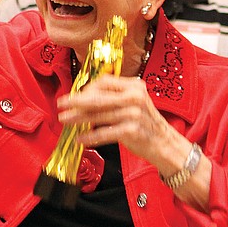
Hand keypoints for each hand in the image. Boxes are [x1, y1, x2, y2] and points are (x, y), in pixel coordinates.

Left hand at [56, 73, 177, 166]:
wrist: (166, 144)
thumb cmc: (146, 124)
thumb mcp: (134, 103)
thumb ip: (113, 97)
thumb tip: (82, 98)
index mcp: (134, 86)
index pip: (104, 82)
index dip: (86, 89)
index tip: (74, 96)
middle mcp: (134, 97)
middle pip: (98, 97)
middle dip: (76, 101)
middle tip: (61, 104)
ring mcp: (134, 114)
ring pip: (98, 115)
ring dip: (78, 118)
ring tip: (65, 120)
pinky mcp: (132, 131)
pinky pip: (104, 132)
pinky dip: (90, 136)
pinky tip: (80, 138)